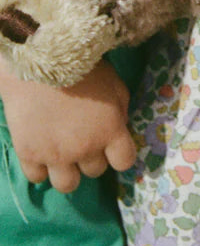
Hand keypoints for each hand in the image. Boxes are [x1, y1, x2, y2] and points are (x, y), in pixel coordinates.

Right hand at [0, 59, 134, 191]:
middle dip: (93, 156)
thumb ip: (120, 109)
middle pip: (96, 171)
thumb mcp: (114, 82)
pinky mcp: (29, 155)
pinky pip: (38, 178)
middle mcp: (85, 148)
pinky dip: (41, 167)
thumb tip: (118, 129)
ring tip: (63, 152)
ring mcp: (55, 155)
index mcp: (110, 130)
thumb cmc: (82, 66)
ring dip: (68, 170)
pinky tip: (42, 150)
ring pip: (68, 185)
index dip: (120, 155)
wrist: (41, 61)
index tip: (113, 147)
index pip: (124, 161)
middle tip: (83, 138)